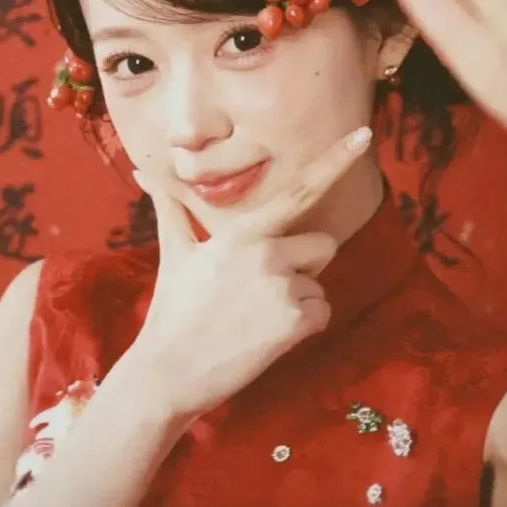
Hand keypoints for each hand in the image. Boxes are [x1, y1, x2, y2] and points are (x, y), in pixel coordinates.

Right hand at [127, 127, 372, 420]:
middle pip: (324, 245)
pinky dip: (303, 328)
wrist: (167, 371)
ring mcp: (281, 286)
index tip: (364, 135)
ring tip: (257, 316)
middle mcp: (266, 250)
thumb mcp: (175, 253)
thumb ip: (170, 208)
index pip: (298, 190)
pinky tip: (266, 337)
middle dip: (306, 266)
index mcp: (243, 230)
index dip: (335, 161)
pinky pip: (323, 314)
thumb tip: (143, 173)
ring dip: (300, 301)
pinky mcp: (293, 322)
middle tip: (264, 289)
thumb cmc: (172, 310)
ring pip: (321, 284)